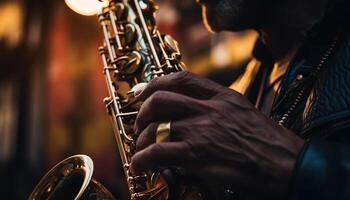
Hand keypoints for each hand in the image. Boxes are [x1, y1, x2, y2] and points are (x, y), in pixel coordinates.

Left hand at [130, 71, 304, 198]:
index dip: (156, 83)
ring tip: (141, 151)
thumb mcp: (245, 114)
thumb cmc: (271, 144)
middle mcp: (210, 109)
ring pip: (155, 126)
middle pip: (161, 99)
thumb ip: (219, 109)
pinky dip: (142, 160)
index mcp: (223, 96)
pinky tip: (140, 166)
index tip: (142, 92)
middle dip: (143, 112)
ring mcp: (203, 131)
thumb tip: (194, 114)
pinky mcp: (198, 155)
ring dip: (141, 140)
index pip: (182, 78)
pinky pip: (157, 153)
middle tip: (140, 125)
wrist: (289, 166)